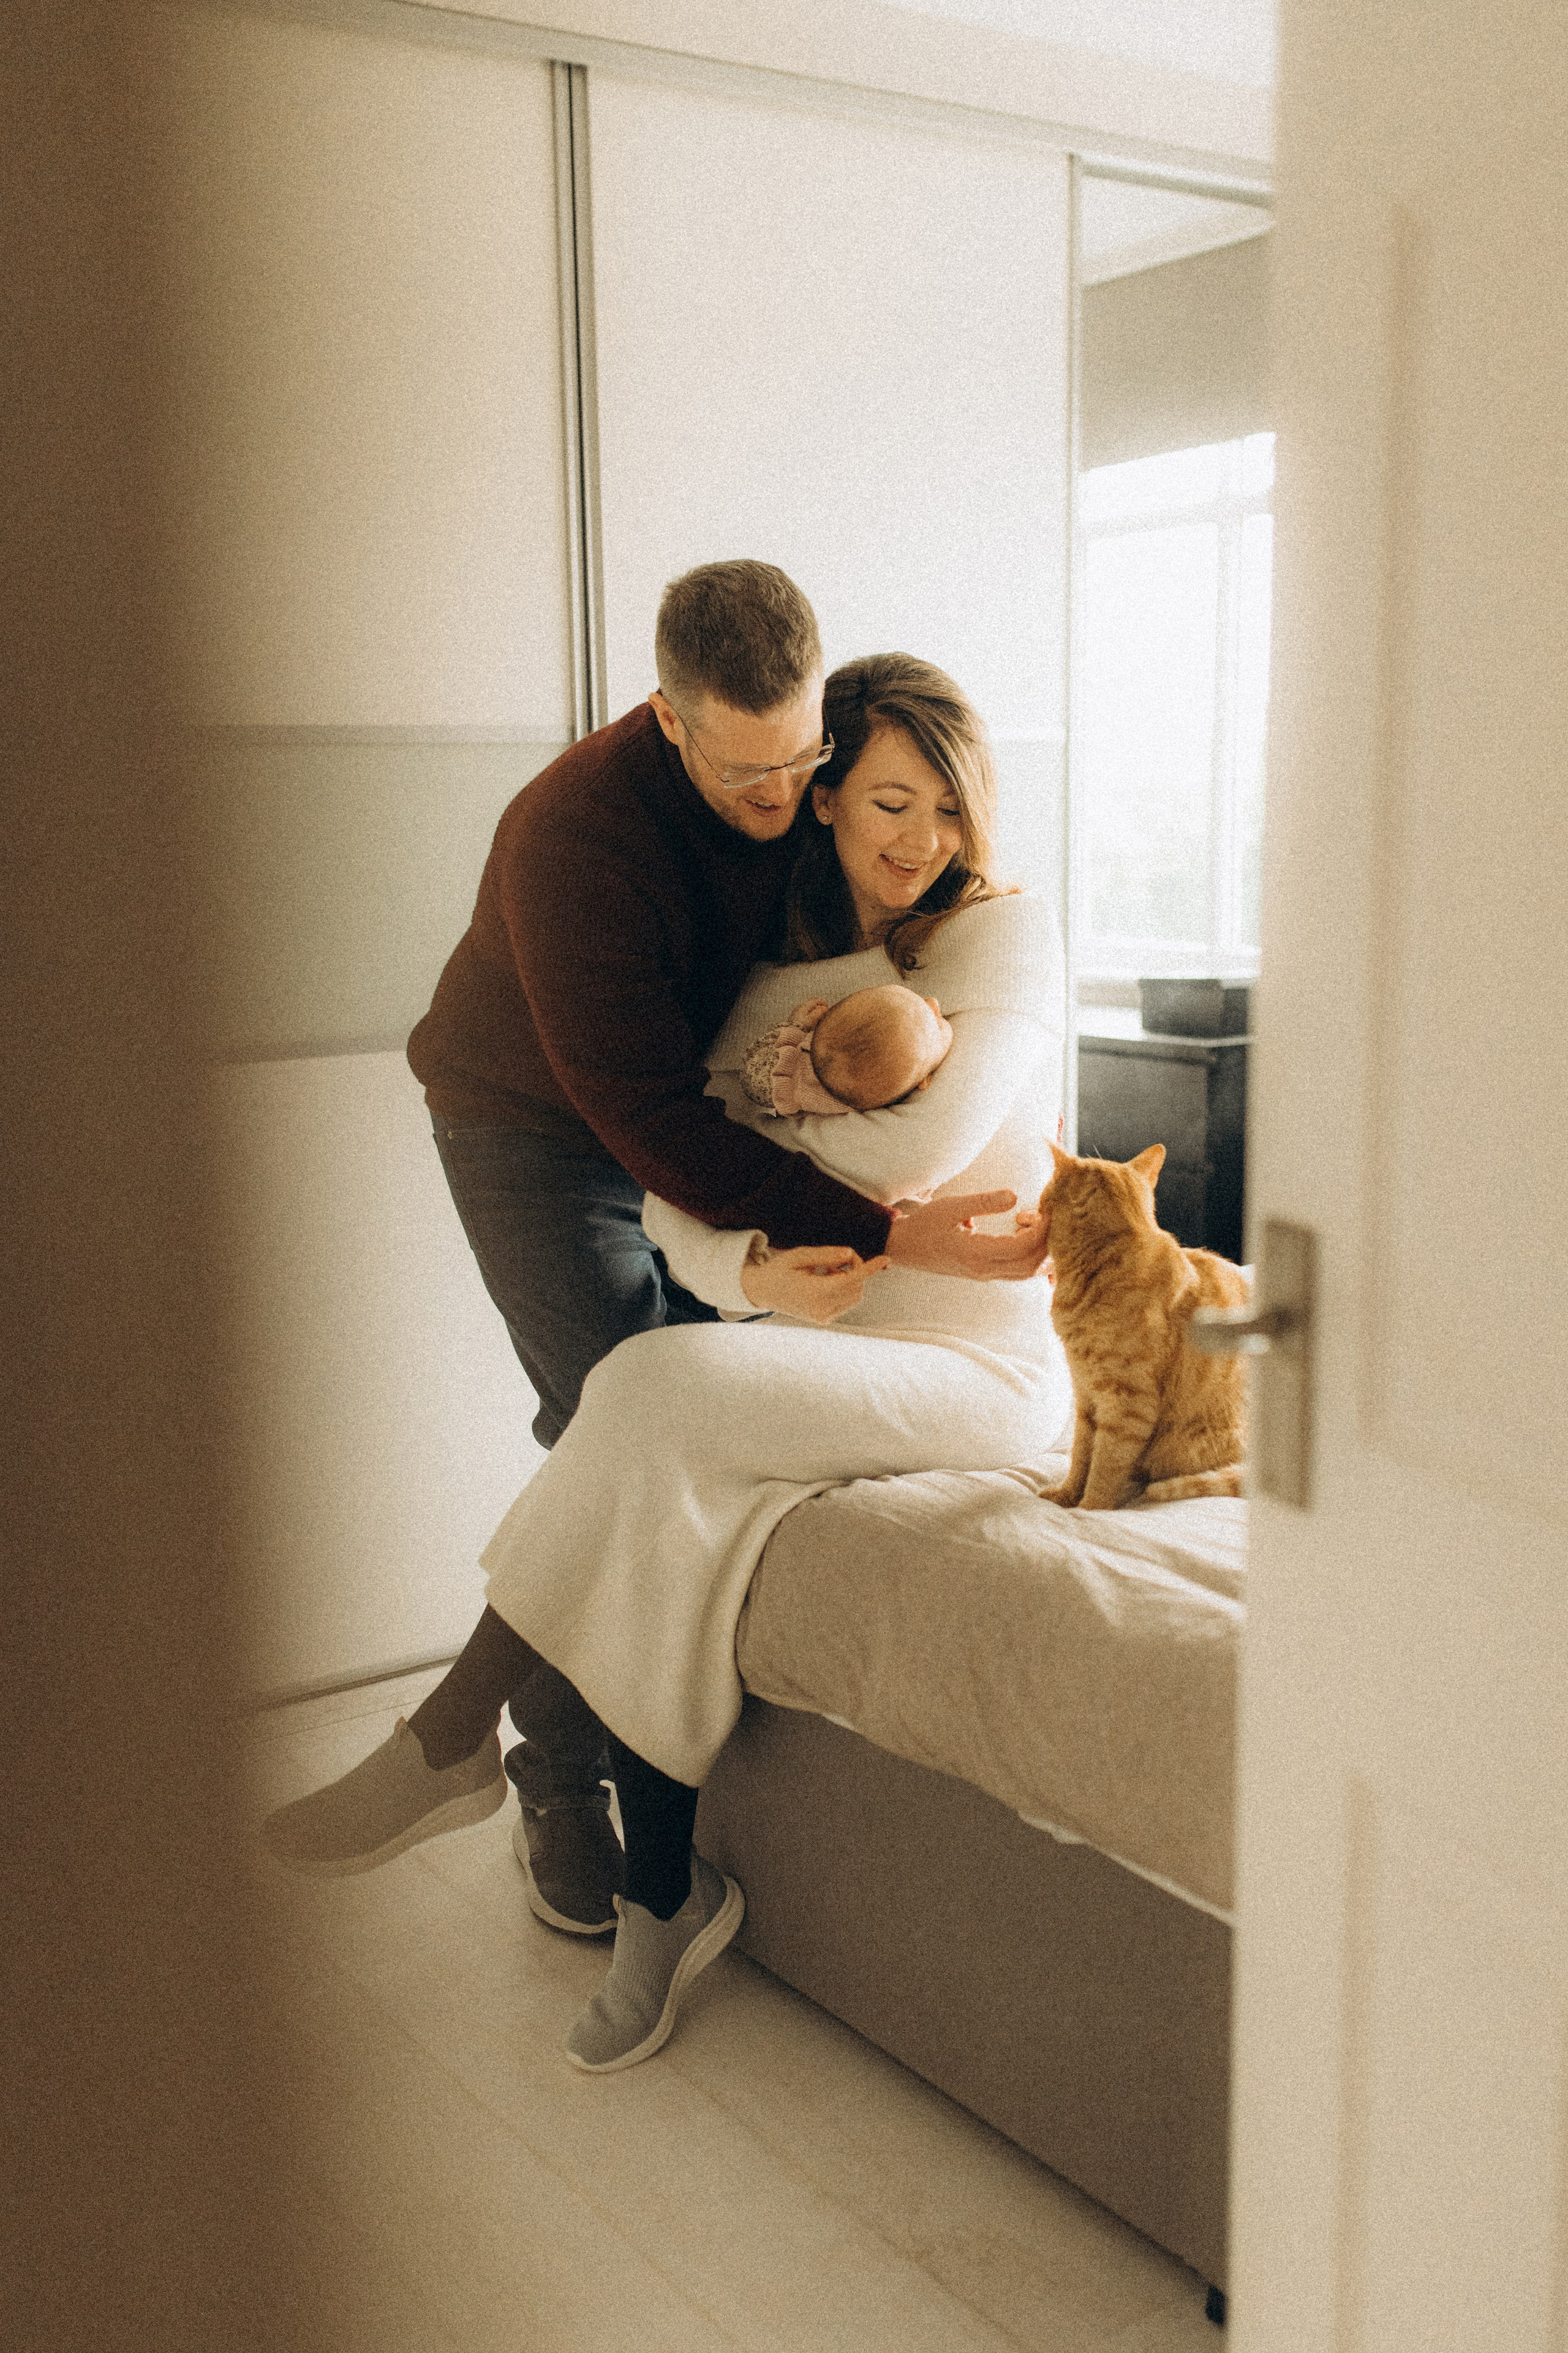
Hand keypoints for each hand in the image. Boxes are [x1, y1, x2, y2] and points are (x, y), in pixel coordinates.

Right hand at [739, 1243, 890, 1323]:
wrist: (763, 1291)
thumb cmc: (780, 1269)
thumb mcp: (799, 1255)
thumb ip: (826, 1254)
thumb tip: (850, 1253)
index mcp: (815, 1292)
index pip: (852, 1279)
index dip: (870, 1268)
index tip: (886, 1258)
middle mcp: (822, 1309)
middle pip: (856, 1287)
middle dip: (855, 1269)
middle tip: (838, 1257)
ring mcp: (823, 1317)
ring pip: (855, 1296)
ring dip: (850, 1280)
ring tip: (826, 1271)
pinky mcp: (824, 1320)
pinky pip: (846, 1303)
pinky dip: (844, 1289)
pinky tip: (825, 1281)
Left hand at [785, 997, 829, 1029]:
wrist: (791, 1032)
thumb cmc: (802, 1026)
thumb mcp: (813, 1019)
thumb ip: (819, 1012)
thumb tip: (824, 1008)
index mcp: (804, 1006)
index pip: (815, 1000)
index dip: (822, 1002)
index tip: (827, 1006)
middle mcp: (800, 1007)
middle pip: (811, 1002)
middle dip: (818, 1004)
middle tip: (824, 1009)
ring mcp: (797, 1011)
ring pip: (807, 1006)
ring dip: (814, 1009)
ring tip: (818, 1015)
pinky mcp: (795, 1016)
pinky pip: (804, 1011)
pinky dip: (810, 1012)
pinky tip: (811, 1018)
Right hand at [883, 1190, 1052, 1282]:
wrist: (904, 1248)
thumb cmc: (925, 1225)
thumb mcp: (951, 1206)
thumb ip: (984, 1202)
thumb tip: (1014, 1196)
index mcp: (975, 1253)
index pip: (1021, 1248)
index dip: (1041, 1230)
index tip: (1046, 1210)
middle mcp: (983, 1270)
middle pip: (1030, 1265)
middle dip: (1046, 1242)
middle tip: (1045, 1216)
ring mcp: (985, 1275)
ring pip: (1026, 1273)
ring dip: (1040, 1252)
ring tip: (1036, 1225)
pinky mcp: (984, 1274)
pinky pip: (1016, 1272)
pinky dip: (1030, 1257)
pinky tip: (1025, 1235)